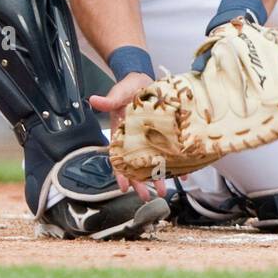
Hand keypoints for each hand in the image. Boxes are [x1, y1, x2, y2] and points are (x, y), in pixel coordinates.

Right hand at [89, 72, 166, 201]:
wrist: (143, 80)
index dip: (121, 174)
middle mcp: (135, 140)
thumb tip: (94, 100)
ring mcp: (150, 139)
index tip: (124, 188)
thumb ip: (109, 100)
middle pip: (137, 166)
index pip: (119, 158)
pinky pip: (170, 151)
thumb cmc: (128, 89)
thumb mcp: (119, 93)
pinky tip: (183, 173)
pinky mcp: (164, 134)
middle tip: (147, 197)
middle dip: (141, 182)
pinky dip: (176, 163)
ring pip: (153, 162)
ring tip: (164, 191)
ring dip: (158, 177)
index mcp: (122, 134)